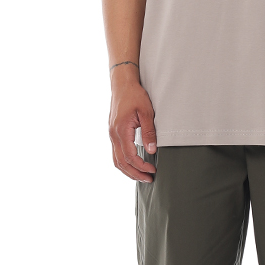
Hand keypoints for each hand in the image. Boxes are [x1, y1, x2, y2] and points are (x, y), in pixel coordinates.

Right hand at [109, 65, 156, 182]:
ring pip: (116, 160)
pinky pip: (116, 153)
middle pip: (121, 163)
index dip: (142, 166)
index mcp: (121, 130)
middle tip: (149, 179)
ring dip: (128, 171)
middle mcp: (113, 135)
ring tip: (142, 176)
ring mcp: (111, 135)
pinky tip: (134, 165)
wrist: (122, 84)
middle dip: (135, 174)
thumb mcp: (146, 112)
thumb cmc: (135, 96)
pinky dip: (124, 163)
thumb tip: (152, 151)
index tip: (153, 170)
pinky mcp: (113, 133)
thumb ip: (149, 132)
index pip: (130, 156)